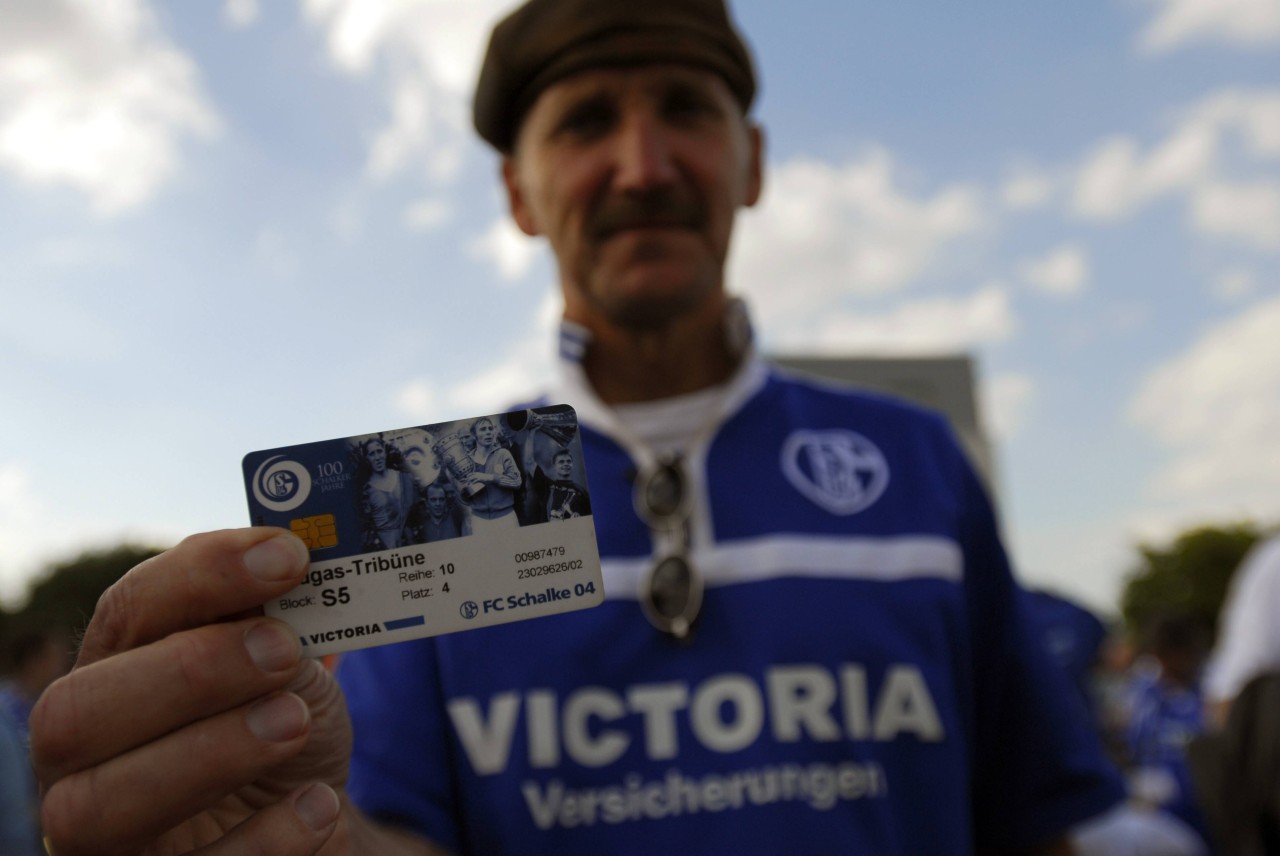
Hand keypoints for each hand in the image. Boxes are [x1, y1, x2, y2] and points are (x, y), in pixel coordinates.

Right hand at [32, 528, 351, 855]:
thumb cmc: (283, 721)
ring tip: (296, 722)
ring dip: (207, 754)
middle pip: (75, 711)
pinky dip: (260, 841)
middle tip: (284, 651)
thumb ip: (281, 620)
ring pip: (96, 807)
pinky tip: (319, 804)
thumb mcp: (291, 667)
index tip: (289, 557)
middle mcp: (84, 754)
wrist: (311, 812)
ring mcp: (103, 833)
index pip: (127, 611)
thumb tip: (297, 563)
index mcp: (116, 670)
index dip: (202, 576)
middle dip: (186, 672)